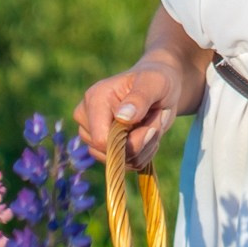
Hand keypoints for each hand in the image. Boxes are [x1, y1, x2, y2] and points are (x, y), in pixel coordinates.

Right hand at [72, 57, 194, 170]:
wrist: (161, 89)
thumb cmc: (158, 81)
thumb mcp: (155, 83)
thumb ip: (140, 98)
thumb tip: (123, 117)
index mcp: (94, 99)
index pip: (101, 140)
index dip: (131, 142)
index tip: (152, 126)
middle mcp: (86, 119)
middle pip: (112, 154)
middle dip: (142, 142)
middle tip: (155, 119)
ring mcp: (93, 135)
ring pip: (121, 162)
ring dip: (145, 147)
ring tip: (152, 124)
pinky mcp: (104, 147)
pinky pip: (126, 165)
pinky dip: (144, 153)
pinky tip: (148, 134)